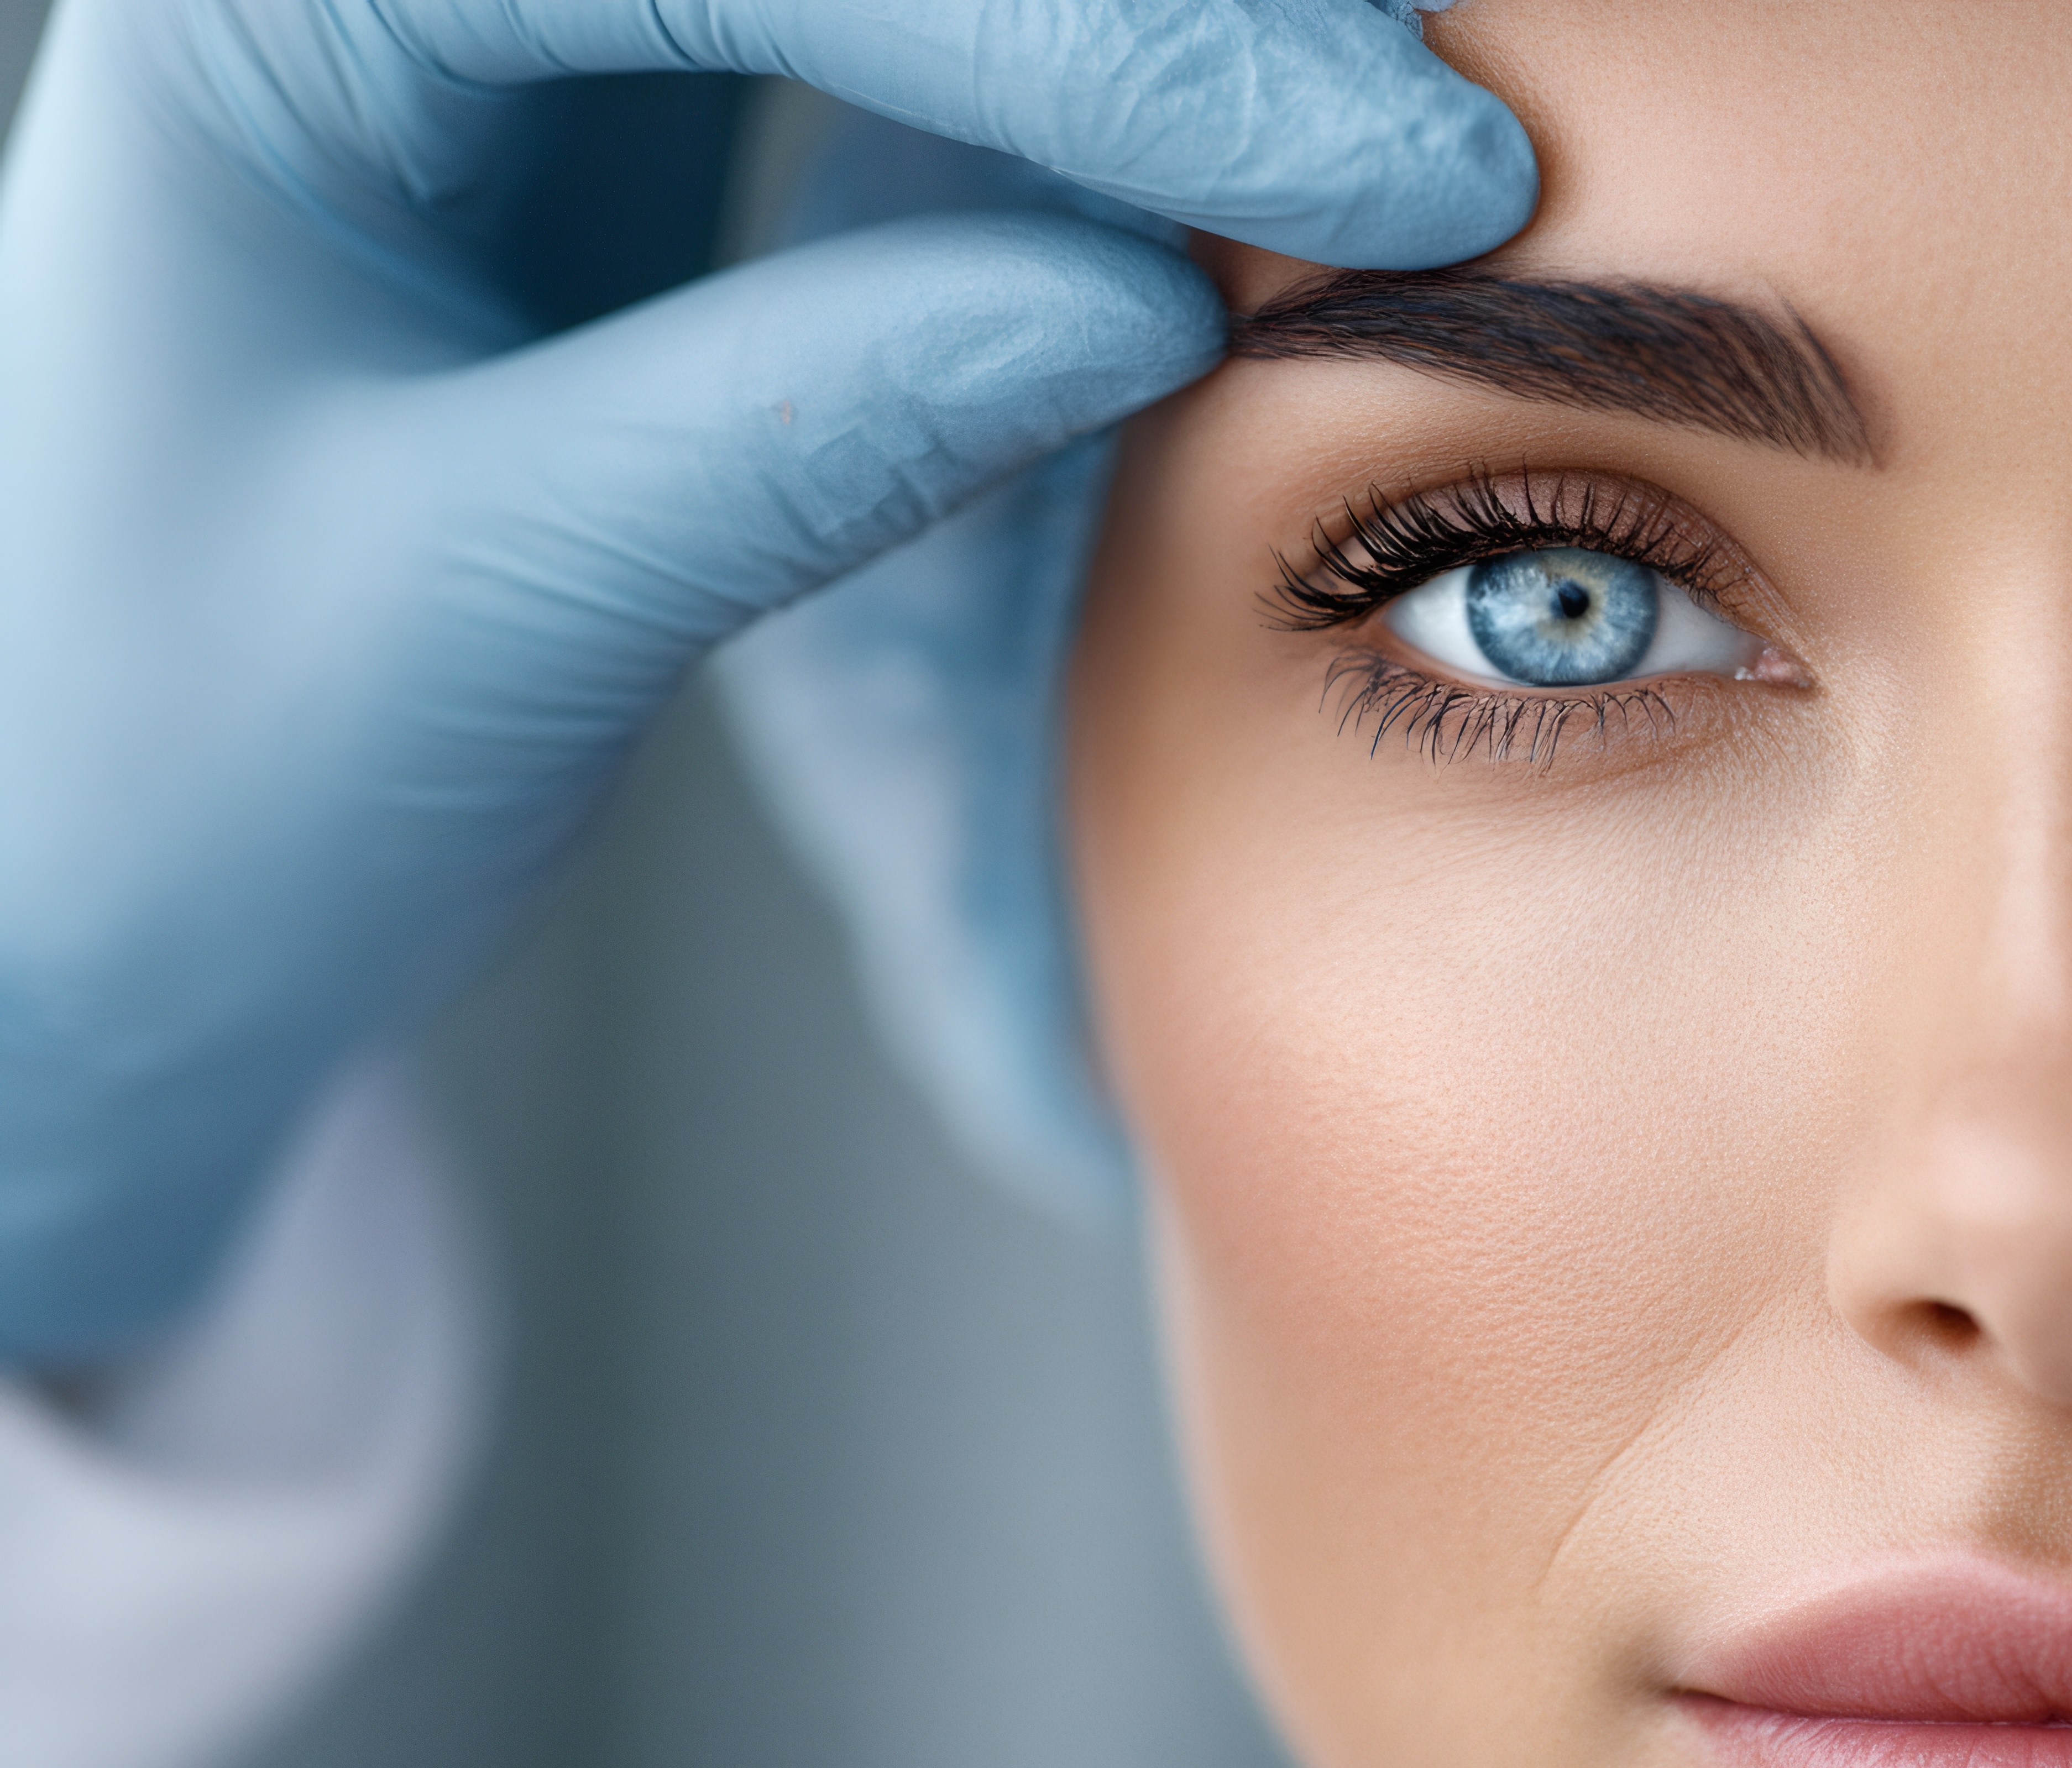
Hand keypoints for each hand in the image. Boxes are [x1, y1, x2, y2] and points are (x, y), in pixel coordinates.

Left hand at [0, 0, 1532, 1358]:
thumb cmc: (189, 756)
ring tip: (1377, 158)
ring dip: (1151, 38)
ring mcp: (528, 29)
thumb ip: (804, 426)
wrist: (90, 876)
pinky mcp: (623, 117)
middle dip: (1167, 3)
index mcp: (272, 5)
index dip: (1101, 36)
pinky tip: (1230, 186)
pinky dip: (1085, 103)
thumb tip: (1154, 302)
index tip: (1383, 163)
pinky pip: (899, 52)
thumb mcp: (484, 603)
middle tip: (1437, 143)